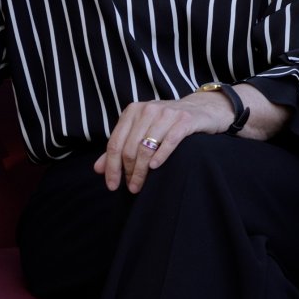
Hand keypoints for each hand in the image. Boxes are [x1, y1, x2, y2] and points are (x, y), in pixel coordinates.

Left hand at [95, 93, 234, 193]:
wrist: (201, 110)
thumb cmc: (167, 124)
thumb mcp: (141, 132)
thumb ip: (120, 148)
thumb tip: (98, 169)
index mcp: (132, 111)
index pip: (115, 143)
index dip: (111, 167)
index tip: (112, 185)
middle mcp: (148, 110)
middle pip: (130, 148)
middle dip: (128, 172)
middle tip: (131, 188)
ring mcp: (167, 114)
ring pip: (146, 147)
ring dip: (141, 171)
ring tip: (140, 185)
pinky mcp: (184, 120)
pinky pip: (170, 141)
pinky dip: (161, 156)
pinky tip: (156, 168)